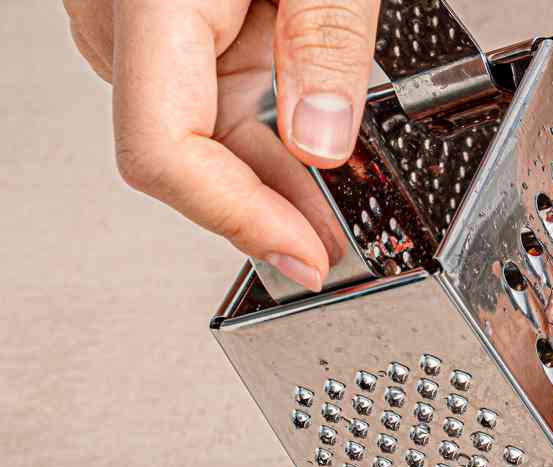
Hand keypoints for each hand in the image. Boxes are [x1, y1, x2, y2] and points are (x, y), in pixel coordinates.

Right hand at [64, 0, 381, 287]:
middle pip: (186, 157)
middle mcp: (121, 19)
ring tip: (337, 214)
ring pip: (196, 134)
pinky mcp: (153, 19)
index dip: (239, 222)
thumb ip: (325, 42)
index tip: (304, 259)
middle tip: (335, 252)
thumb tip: (324, 142)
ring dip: (269, 180)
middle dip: (267, 213)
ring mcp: (128, 22)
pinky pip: (200, 98)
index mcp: (152, 1)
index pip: (166, 155)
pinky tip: (310, 156)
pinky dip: (259, 135)